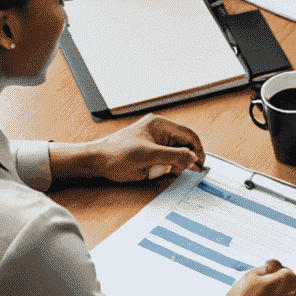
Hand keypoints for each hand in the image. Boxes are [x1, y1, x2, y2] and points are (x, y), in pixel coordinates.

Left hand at [72, 114, 204, 182]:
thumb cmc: (116, 155)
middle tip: (186, 172)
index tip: (201, 165)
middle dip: (184, 159)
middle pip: (183, 144)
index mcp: (160, 124)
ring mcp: (154, 140)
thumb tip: (194, 158)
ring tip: (163, 170)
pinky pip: (166, 158)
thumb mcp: (148, 157)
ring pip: (176, 153)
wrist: (95, 161)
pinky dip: (166, 166)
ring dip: (173, 164)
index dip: (197, 150)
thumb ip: (174, 156)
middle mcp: (159, 129)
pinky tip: (157, 171)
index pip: (188, 135)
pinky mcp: (150, 150)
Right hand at [217, 258, 295, 295]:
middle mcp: (292, 294)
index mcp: (285, 280)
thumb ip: (264, 269)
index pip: (285, 269)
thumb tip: (272, 266)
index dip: (273, 271)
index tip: (264, 275)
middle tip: (259, 289)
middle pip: (287, 284)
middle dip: (276, 284)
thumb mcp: (248, 278)